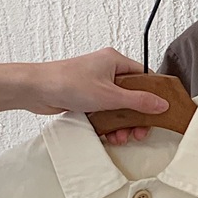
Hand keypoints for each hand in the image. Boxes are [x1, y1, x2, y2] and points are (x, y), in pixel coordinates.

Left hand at [31, 48, 168, 143]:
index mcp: (115, 61)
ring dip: (123, 124)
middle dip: (137, 117)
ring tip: (121, 136)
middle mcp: (107, 71)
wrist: (35, 90)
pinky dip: (109, 124)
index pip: (144, 77)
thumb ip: (139, 101)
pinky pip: (106, 112)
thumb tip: (162, 104)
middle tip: (139, 131)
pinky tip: (110, 134)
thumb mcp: (110, 95)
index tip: (159, 112)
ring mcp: (97, 85)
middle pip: (133, 96)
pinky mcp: (87, 97)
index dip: (153, 95)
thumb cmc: (67, 82)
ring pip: (120, 107)